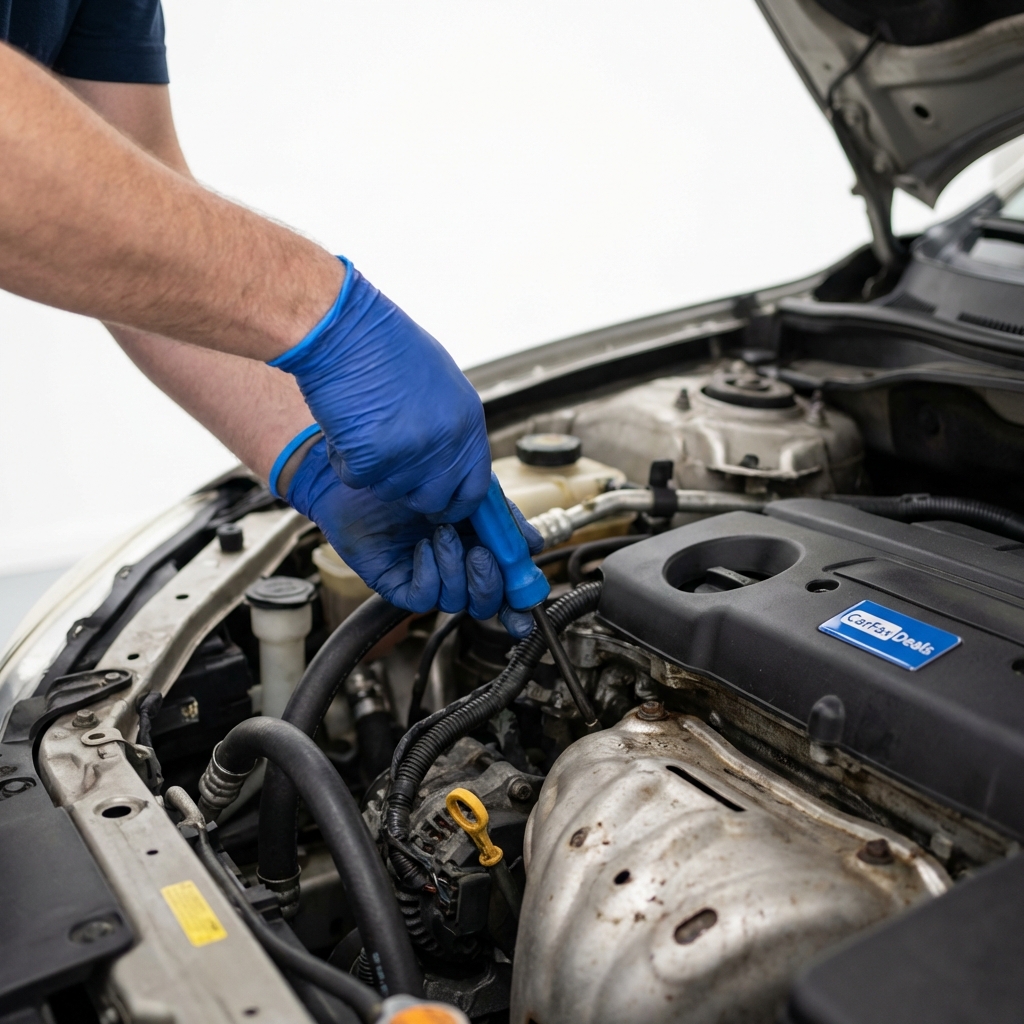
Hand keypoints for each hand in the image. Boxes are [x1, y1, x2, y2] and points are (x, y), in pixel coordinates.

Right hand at [271, 260, 490, 521]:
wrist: (341, 328)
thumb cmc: (382, 344)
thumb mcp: (439, 383)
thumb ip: (448, 425)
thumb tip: (448, 460)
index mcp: (468, 421)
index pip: (475, 487)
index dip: (454, 501)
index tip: (438, 504)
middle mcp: (447, 441)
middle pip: (432, 500)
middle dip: (407, 491)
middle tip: (387, 465)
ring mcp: (412, 453)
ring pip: (388, 491)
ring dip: (371, 468)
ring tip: (363, 424)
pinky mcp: (373, 458)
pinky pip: (355, 478)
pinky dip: (343, 458)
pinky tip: (343, 424)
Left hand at [288, 438, 509, 616]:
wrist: (368, 467)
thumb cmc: (417, 472)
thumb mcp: (472, 489)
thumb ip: (504, 517)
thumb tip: (534, 543)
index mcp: (476, 548)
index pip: (503, 587)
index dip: (517, 602)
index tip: (527, 606)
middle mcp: (453, 568)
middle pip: (483, 602)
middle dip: (488, 583)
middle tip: (479, 553)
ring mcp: (425, 576)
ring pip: (454, 601)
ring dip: (454, 568)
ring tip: (441, 534)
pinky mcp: (396, 583)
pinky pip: (422, 597)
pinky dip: (429, 573)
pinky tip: (422, 547)